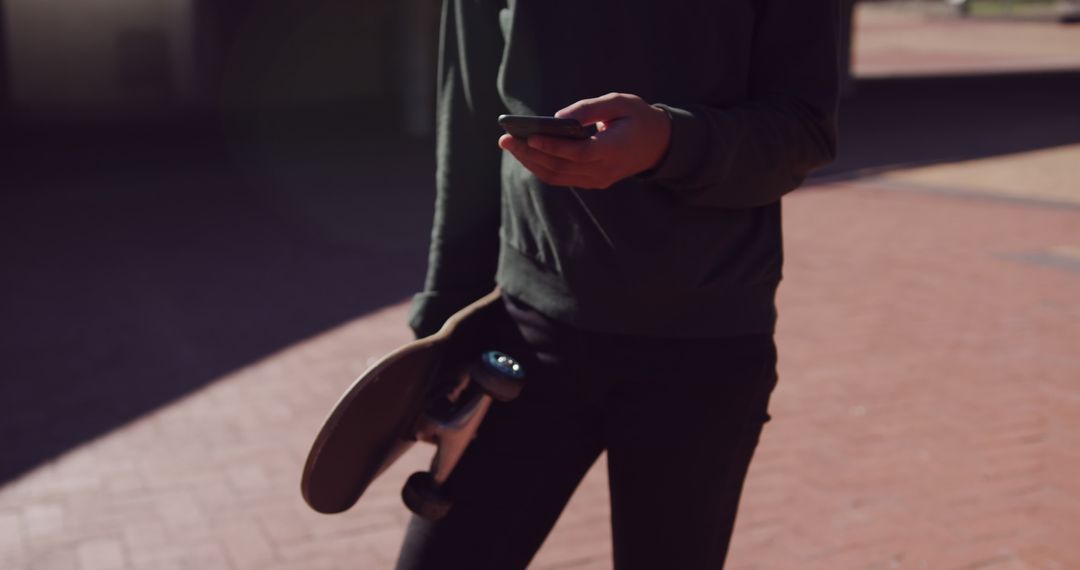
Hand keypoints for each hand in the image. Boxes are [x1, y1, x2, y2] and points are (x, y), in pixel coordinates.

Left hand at [498, 93, 671, 188]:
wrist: (658, 144)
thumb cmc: (637, 117)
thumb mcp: (619, 102)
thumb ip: (590, 109)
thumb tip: (557, 117)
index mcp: (615, 148)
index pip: (579, 153)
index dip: (553, 147)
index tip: (529, 135)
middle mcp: (605, 170)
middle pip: (561, 167)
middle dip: (530, 153)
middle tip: (505, 138)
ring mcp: (598, 180)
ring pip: (557, 176)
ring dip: (530, 162)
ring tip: (509, 144)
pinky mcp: (592, 182)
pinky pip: (561, 177)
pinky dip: (541, 166)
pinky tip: (525, 152)